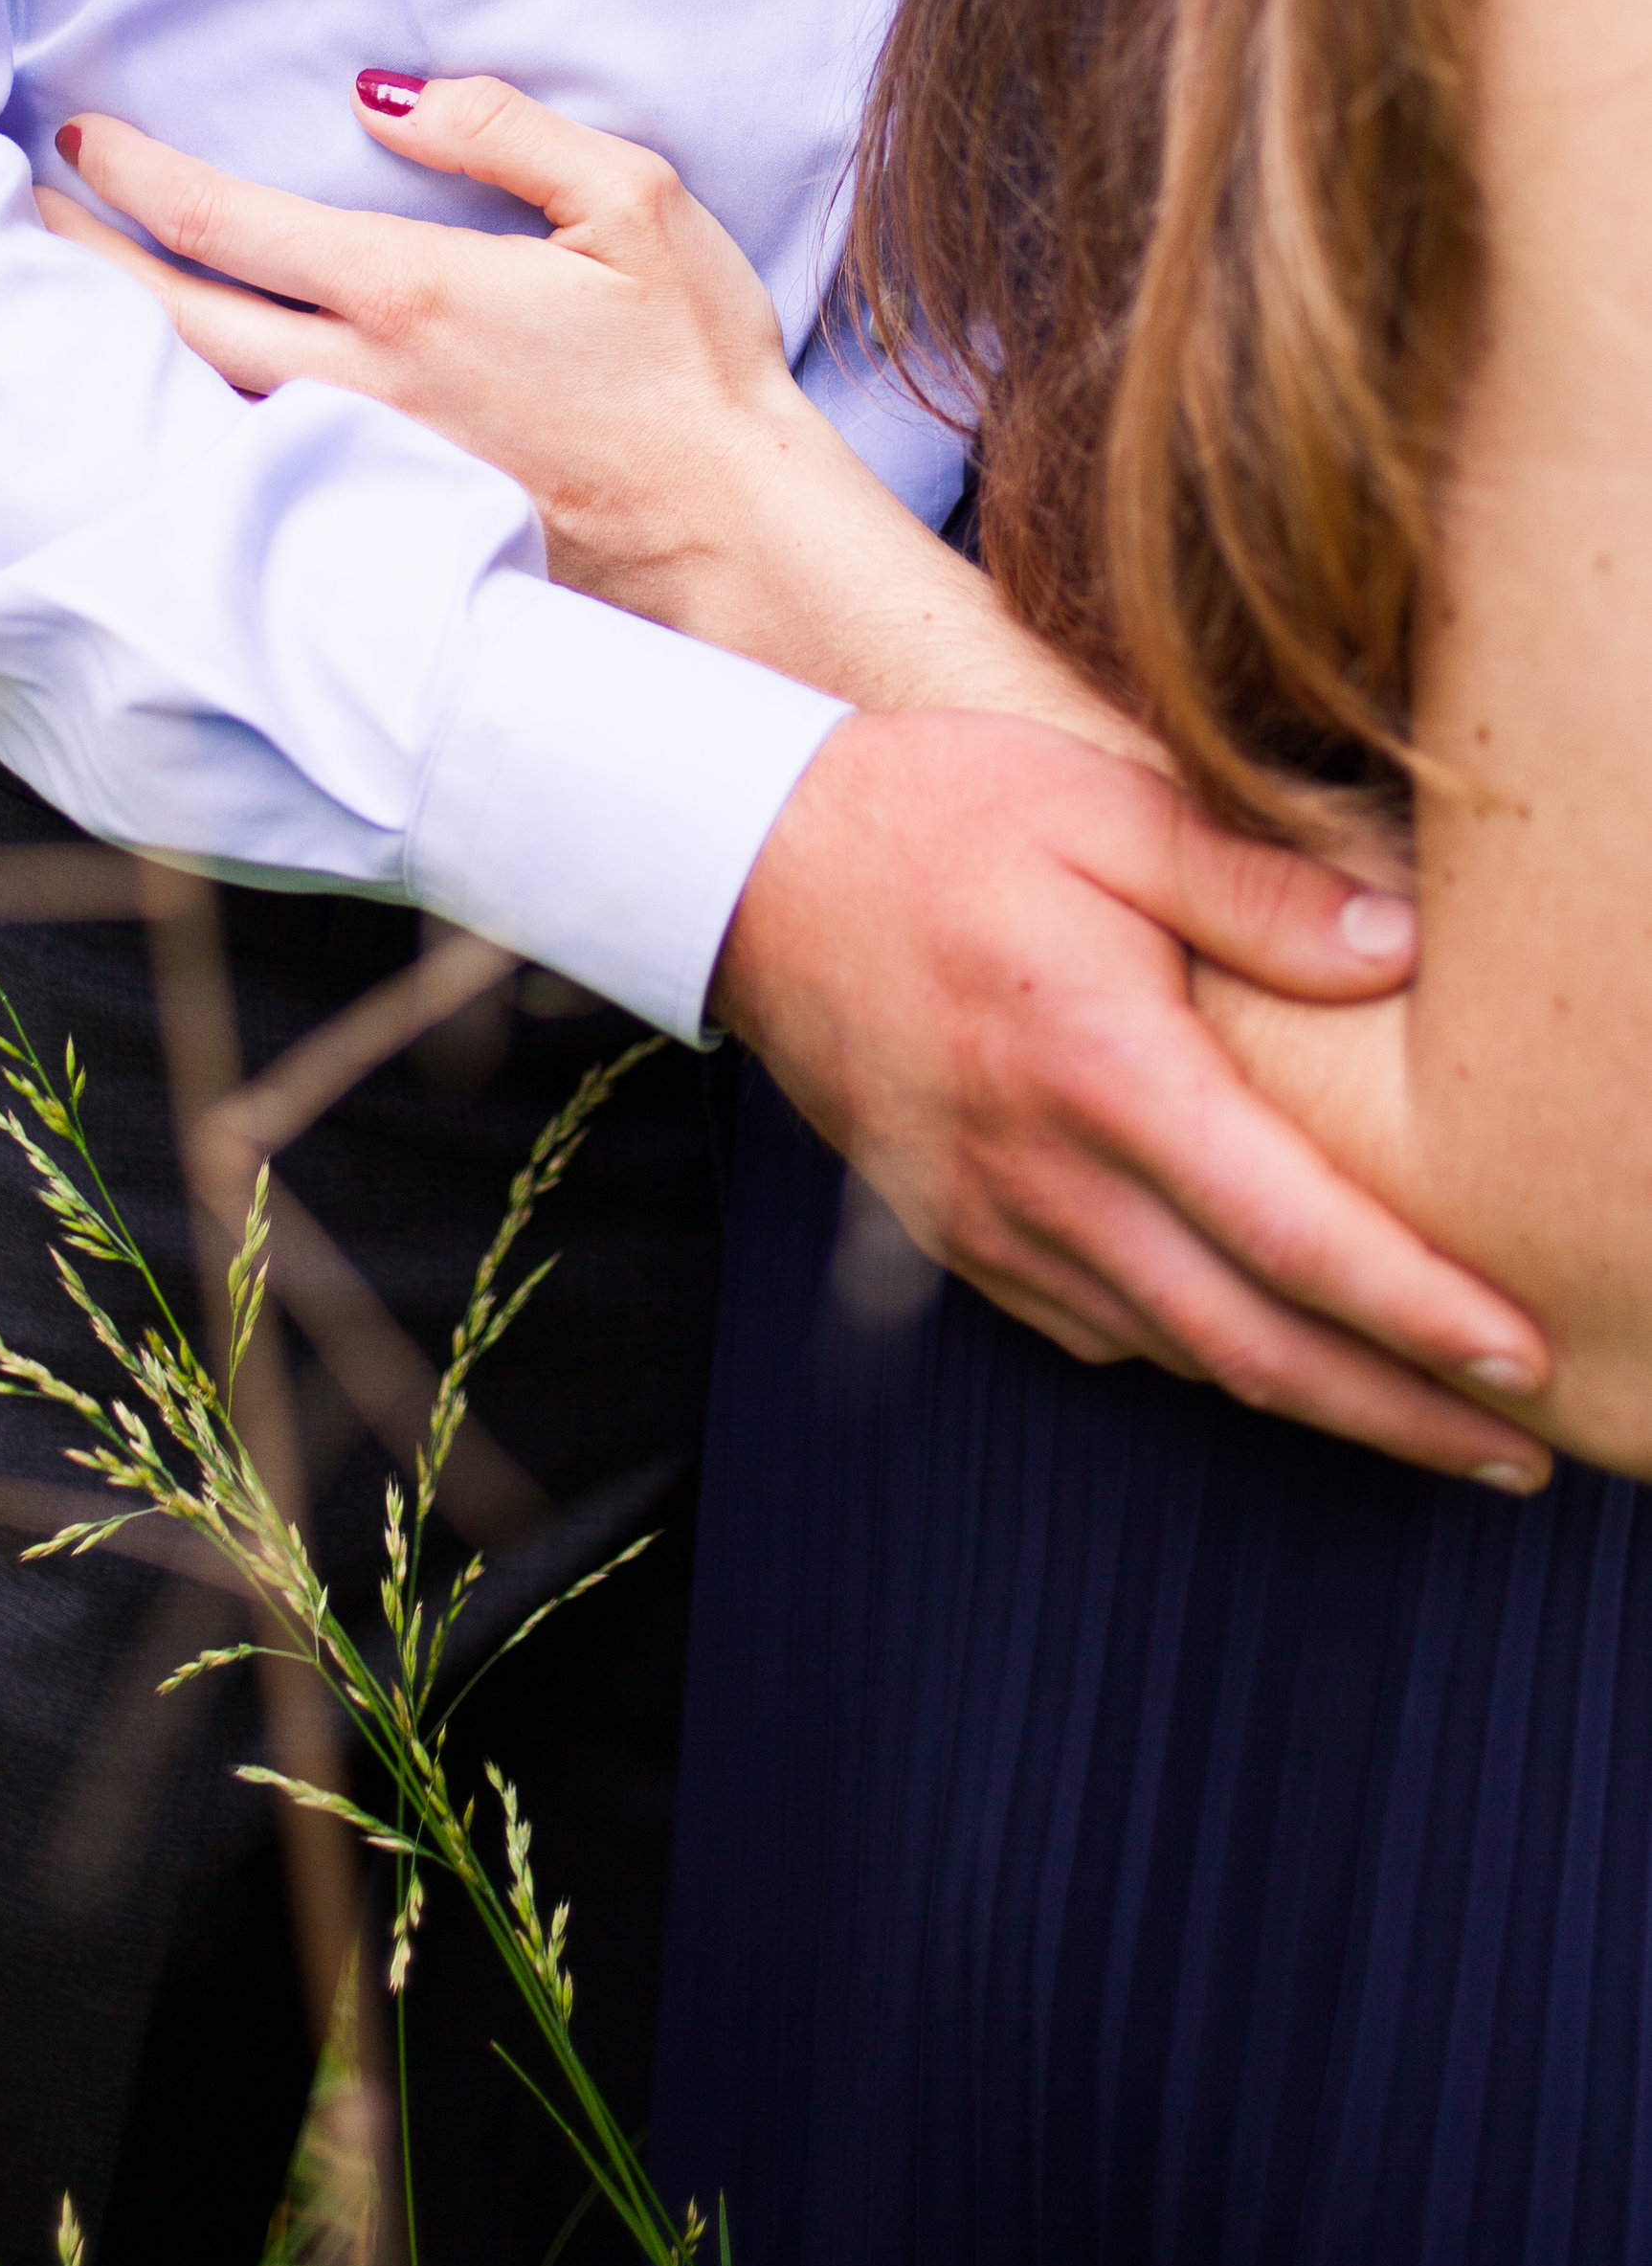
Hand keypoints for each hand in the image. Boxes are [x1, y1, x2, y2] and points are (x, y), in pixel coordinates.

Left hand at [38, 75, 805, 622]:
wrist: (733, 540)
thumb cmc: (696, 371)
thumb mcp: (633, 203)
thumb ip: (503, 130)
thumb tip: (387, 97)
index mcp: (408, 294)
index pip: (223, 223)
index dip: (136, 173)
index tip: (85, 137)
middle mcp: (359, 389)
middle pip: (169, 321)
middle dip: (81, 261)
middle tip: (22, 214)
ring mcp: (360, 472)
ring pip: (192, 406)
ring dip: (114, 352)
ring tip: (59, 306)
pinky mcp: (380, 531)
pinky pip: (247, 474)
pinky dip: (179, 434)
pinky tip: (152, 417)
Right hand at [718, 713, 1553, 1488]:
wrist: (743, 868)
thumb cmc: (933, 815)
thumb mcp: (1104, 807)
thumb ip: (1257, 886)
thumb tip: (1401, 952)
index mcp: (1102, 1069)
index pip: (1292, 1234)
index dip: (1417, 1315)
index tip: (1522, 1364)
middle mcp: (1045, 1173)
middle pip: (1249, 1345)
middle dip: (1396, 1415)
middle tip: (1516, 1457)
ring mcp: (988, 1220)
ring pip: (1174, 1357)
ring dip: (1305, 1403)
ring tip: (1418, 1421)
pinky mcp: (950, 1234)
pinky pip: (1092, 1333)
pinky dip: (1191, 1359)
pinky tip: (1256, 1350)